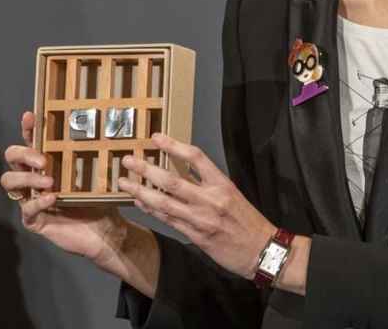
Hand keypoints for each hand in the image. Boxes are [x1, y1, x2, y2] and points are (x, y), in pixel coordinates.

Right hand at [1, 111, 129, 266]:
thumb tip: (97, 128)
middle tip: (42, 160)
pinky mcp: (34, 220)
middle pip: (11, 158)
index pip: (31, 140)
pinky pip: (26, 209)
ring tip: (49, 181)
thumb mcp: (95, 174)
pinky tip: (51, 198)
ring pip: (10, 182)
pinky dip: (37, 201)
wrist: (106, 232)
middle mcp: (34, 179)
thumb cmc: (100, 200)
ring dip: (28, 179)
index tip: (31, 116)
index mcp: (46, 164)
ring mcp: (31, 199)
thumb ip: (89, 156)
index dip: (28, 128)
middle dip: (23, 154)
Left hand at [117, 133, 273, 279]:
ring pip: (164, 202)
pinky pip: (168, 220)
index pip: (195, 158)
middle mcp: (210, 199)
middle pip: (172, 180)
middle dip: (147, 169)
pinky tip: (140, 203)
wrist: (262, 250)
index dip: (174, 145)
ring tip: (125, 183)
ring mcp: (201, 219)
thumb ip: (209, 184)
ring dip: (141, 191)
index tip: (156, 137)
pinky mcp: (196, 236)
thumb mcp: (233, 195)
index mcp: (222, 184)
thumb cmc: (248, 221)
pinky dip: (152, 210)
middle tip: (128, 160)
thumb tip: (182, 171)